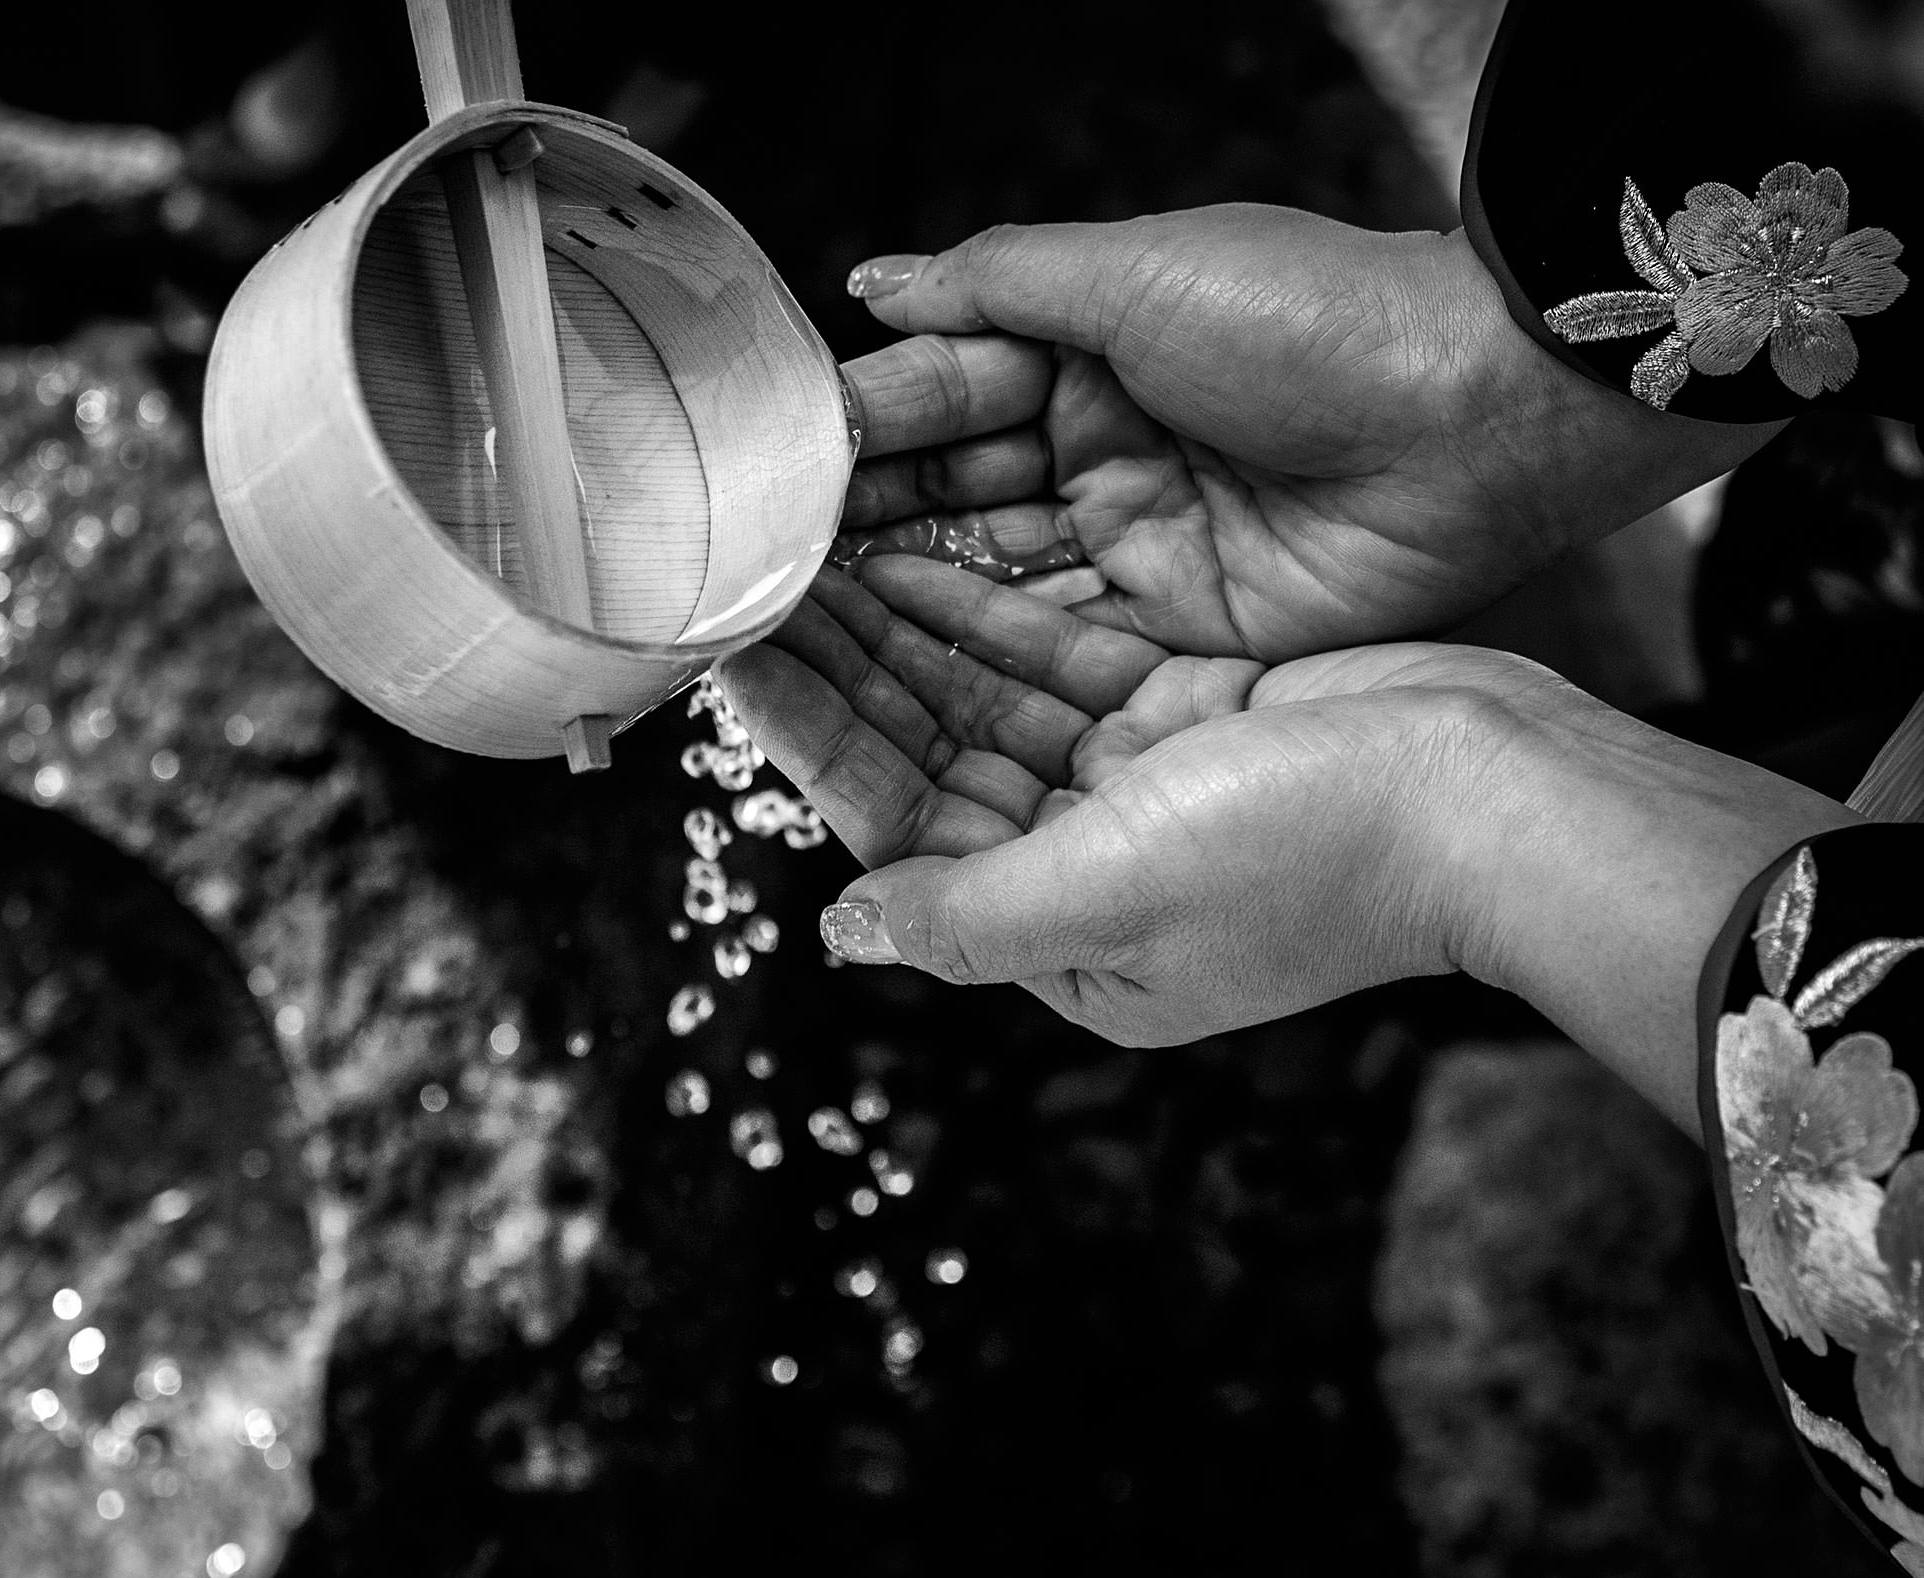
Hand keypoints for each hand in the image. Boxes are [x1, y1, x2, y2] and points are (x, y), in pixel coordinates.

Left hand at [716, 553, 1858, 1125]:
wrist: (1499, 783)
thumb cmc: (1314, 855)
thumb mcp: (1109, 895)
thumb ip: (963, 917)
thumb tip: (840, 938)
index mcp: (1062, 941)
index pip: (894, 828)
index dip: (810, 741)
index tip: (732, 660)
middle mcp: (1088, 868)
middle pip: (927, 752)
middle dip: (839, 667)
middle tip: (749, 573)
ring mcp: (1138, 785)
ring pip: (981, 693)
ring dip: (898, 623)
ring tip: (807, 543)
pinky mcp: (1186, 708)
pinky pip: (1058, 651)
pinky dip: (987, 605)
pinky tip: (908, 546)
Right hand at [835, 210, 1782, 658]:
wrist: (1479, 416)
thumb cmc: (1318, 320)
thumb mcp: (1137, 272)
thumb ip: (995, 286)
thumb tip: (869, 283)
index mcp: (1092, 353)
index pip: (946, 392)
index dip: (864, 426)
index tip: (774, 455)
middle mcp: (1105, 452)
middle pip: (955, 494)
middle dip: (860, 519)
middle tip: (760, 548)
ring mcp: (1138, 545)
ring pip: (990, 572)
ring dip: (897, 586)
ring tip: (794, 602)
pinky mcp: (1178, 630)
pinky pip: (1055, 641)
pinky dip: (974, 643)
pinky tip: (888, 639)